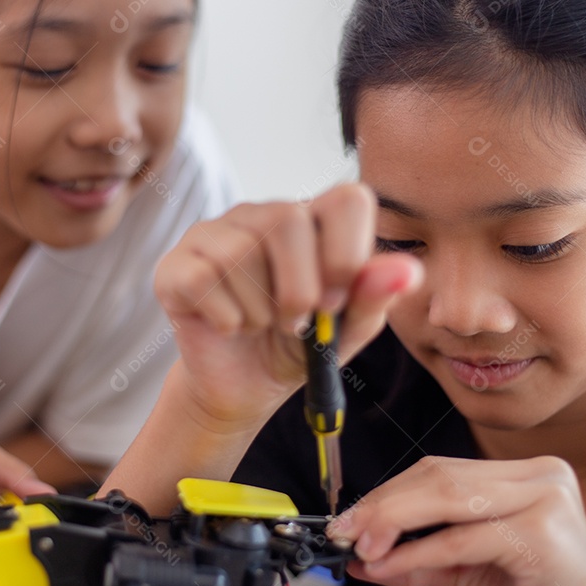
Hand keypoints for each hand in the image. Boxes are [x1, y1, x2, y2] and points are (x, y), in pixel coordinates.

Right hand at [153, 184, 421, 432]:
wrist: (245, 387)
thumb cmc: (301, 348)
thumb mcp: (347, 331)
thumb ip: (375, 298)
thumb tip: (408, 271)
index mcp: (314, 221)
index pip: (347, 199)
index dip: (347, 251)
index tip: (338, 299)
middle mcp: (262, 215)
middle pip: (287, 221)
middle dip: (298, 289)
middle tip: (297, 323)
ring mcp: (214, 234)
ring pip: (240, 253)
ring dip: (260, 312)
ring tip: (261, 325)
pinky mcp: (176, 264)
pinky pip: (202, 279)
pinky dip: (226, 318)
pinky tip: (229, 326)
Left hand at [327, 456, 585, 585]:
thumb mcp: (469, 575)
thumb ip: (420, 559)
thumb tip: (364, 555)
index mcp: (525, 474)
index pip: (440, 470)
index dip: (389, 493)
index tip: (351, 520)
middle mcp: (539, 475)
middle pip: (439, 476)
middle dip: (383, 506)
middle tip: (346, 533)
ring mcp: (545, 496)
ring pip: (446, 497)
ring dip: (392, 523)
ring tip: (363, 548)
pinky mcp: (542, 530)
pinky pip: (461, 538)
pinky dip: (418, 553)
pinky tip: (391, 565)